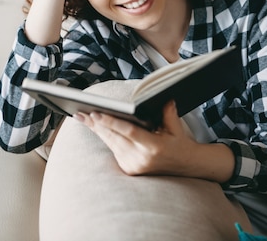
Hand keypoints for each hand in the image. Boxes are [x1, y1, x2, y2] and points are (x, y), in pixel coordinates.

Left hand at [75, 101, 197, 175]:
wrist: (186, 166)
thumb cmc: (180, 144)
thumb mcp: (176, 128)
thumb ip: (168, 112)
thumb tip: (164, 98)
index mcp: (154, 147)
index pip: (128, 132)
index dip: (110, 122)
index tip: (95, 113)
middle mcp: (141, 158)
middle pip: (113, 137)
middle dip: (96, 124)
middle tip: (80, 113)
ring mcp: (134, 165)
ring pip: (110, 143)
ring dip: (97, 130)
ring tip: (83, 117)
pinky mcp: (129, 169)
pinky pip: (114, 149)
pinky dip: (105, 137)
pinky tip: (95, 127)